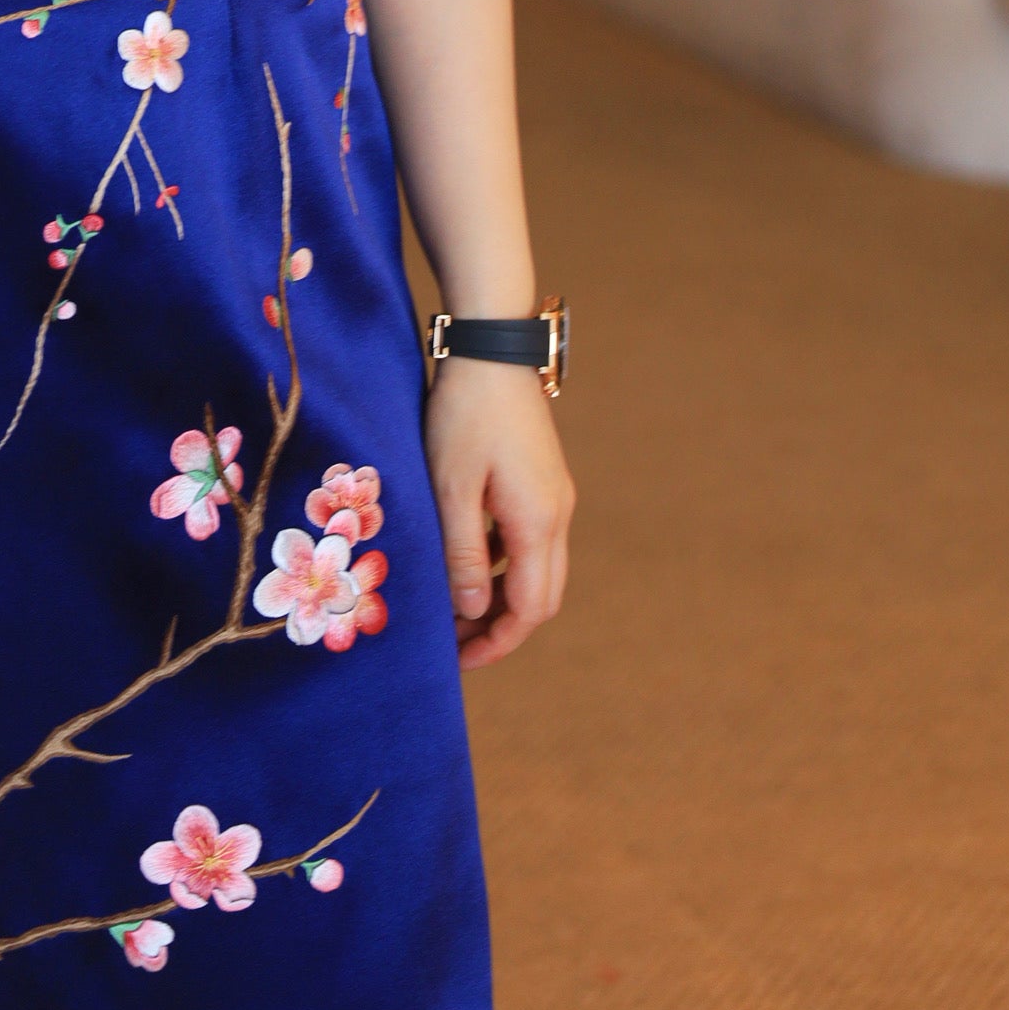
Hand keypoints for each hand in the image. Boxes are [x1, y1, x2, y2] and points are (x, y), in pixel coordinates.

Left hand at [424, 355, 573, 669]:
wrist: (491, 348)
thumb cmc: (464, 415)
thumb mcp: (451, 488)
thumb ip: (462, 554)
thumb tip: (472, 612)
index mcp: (538, 522)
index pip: (528, 608)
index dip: (497, 643)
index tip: (459, 661)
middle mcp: (557, 515)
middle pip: (540, 596)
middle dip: (501, 628)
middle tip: (454, 644)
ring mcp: (554, 496)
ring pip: (537, 569)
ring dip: (500, 595)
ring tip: (452, 607)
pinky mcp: (544, 480)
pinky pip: (529, 539)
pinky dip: (502, 562)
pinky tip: (465, 558)